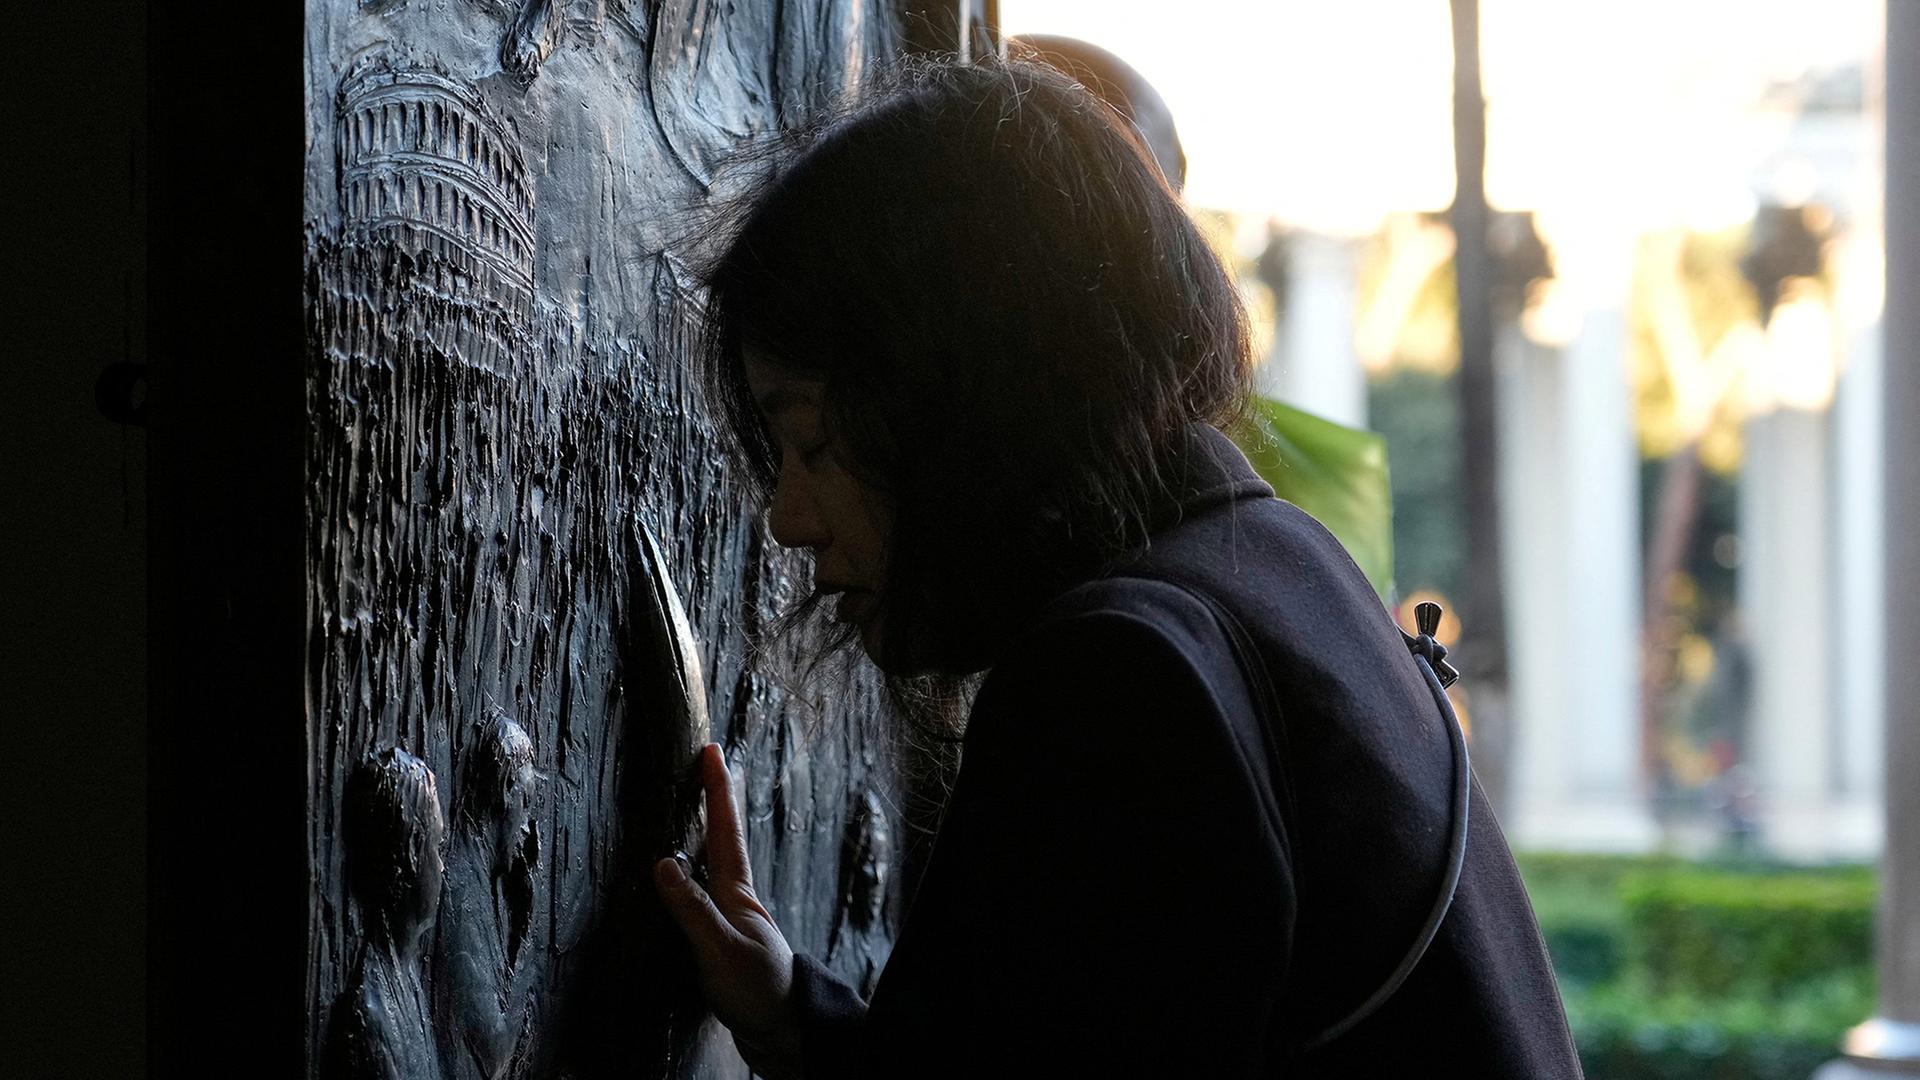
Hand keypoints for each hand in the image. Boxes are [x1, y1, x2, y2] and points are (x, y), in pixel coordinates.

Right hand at [654, 744, 802, 1078]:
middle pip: (723, 838)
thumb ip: (691, 909)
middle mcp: (737, 897)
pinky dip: (698, 872)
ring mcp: (733, 918)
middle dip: (714, 800)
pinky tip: (690, 877)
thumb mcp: (719, 948)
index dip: (717, 790)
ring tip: (696, 806)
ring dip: (707, 832)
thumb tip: (662, 862)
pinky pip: (708, 892)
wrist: (782, 1030)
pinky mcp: (725, 940)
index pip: (725, 830)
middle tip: (706, 763)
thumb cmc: (756, 990)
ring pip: (717, 863)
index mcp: (737, 892)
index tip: (711, 750)